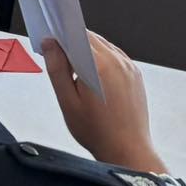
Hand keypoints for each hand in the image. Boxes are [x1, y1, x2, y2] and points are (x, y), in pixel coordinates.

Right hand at [41, 31, 164, 173]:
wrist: (128, 150)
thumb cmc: (98, 132)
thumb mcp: (67, 102)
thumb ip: (56, 68)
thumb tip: (50, 44)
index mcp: (99, 65)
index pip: (76, 34)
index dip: (61, 36)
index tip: (51, 44)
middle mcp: (117, 61)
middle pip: (90, 38)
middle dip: (74, 44)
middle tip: (63, 64)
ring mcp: (129, 67)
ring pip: (103, 45)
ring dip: (89, 51)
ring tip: (79, 75)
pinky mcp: (135, 74)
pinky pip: (115, 56)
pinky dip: (102, 59)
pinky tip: (95, 78)